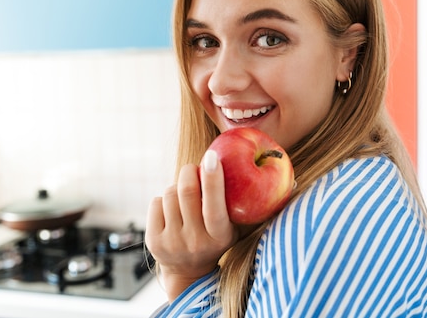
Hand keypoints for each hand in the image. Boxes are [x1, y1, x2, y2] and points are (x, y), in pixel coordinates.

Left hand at [145, 150, 238, 300]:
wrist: (188, 271)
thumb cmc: (216, 236)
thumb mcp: (234, 226)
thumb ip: (244, 204)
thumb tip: (273, 173)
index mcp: (219, 236)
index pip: (214, 205)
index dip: (213, 178)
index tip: (212, 156)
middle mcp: (195, 242)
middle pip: (187, 192)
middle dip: (189, 171)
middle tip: (194, 167)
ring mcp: (172, 243)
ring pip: (170, 194)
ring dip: (177, 186)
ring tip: (184, 196)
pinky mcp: (153, 242)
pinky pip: (156, 203)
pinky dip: (164, 199)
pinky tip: (172, 209)